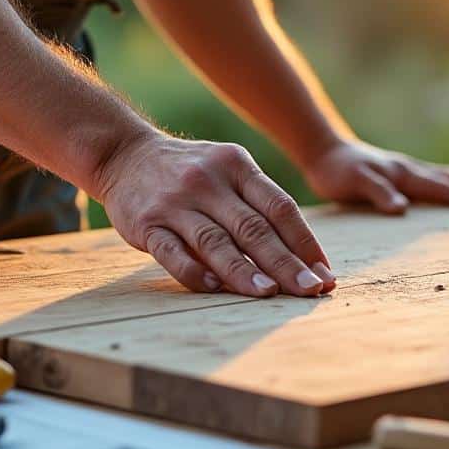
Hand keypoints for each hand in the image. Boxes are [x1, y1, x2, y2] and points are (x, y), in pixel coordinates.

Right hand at [94, 131, 334, 297]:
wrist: (124, 154)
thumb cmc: (191, 173)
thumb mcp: (228, 170)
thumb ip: (259, 205)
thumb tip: (304, 257)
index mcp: (237, 166)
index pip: (280, 207)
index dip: (306, 243)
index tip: (324, 274)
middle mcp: (208, 182)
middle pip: (254, 228)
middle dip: (286, 263)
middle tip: (309, 290)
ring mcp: (176, 203)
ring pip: (216, 242)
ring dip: (244, 270)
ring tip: (269, 294)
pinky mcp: (146, 223)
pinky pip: (173, 252)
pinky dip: (194, 272)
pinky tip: (215, 288)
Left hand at [302, 140, 448, 213]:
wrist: (322, 150)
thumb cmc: (337, 172)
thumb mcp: (355, 184)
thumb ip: (379, 195)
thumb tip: (403, 210)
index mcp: (402, 174)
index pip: (436, 186)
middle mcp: (406, 168)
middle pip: (444, 178)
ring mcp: (402, 167)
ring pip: (439, 174)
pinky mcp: (395, 169)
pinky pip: (428, 174)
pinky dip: (444, 179)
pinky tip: (445, 183)